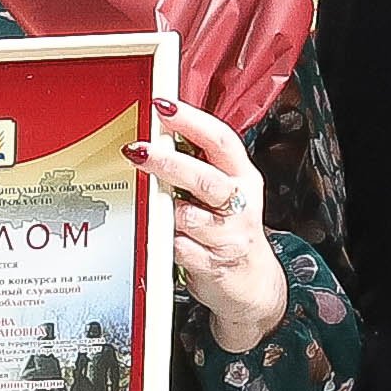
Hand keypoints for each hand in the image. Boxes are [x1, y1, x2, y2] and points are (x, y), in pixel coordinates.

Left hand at [149, 99, 283, 347]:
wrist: (252, 283)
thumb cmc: (230, 229)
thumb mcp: (225, 191)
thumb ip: (199, 164)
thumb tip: (159, 135)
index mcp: (242, 177)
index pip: (221, 141)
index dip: (192, 121)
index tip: (164, 108)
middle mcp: (239, 204)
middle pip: (204, 178)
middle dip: (167, 163)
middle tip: (138, 151)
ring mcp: (228, 236)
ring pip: (187, 217)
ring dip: (165, 212)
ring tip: (159, 210)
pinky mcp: (214, 263)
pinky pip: (179, 248)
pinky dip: (166, 242)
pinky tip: (167, 238)